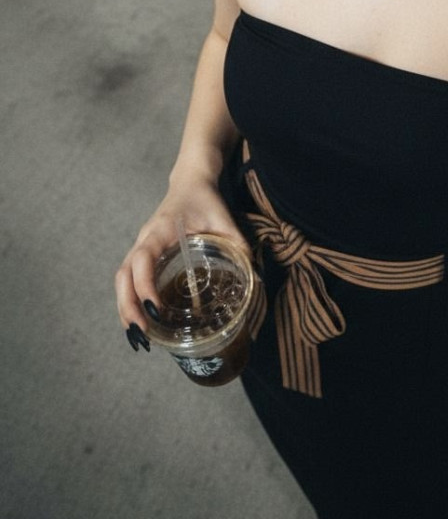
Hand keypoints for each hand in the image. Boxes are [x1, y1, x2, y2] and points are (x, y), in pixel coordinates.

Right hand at [114, 175, 250, 337]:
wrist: (190, 182)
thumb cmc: (205, 200)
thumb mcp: (224, 219)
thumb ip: (238, 245)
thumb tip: (255, 278)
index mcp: (161, 230)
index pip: (143, 259)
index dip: (145, 286)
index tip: (156, 310)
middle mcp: (145, 239)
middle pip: (123, 275)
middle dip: (128, 307)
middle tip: (142, 335)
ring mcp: (140, 245)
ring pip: (121, 279)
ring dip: (125, 308)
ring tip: (138, 337)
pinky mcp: (142, 252)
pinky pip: (127, 278)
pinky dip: (128, 301)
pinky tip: (138, 321)